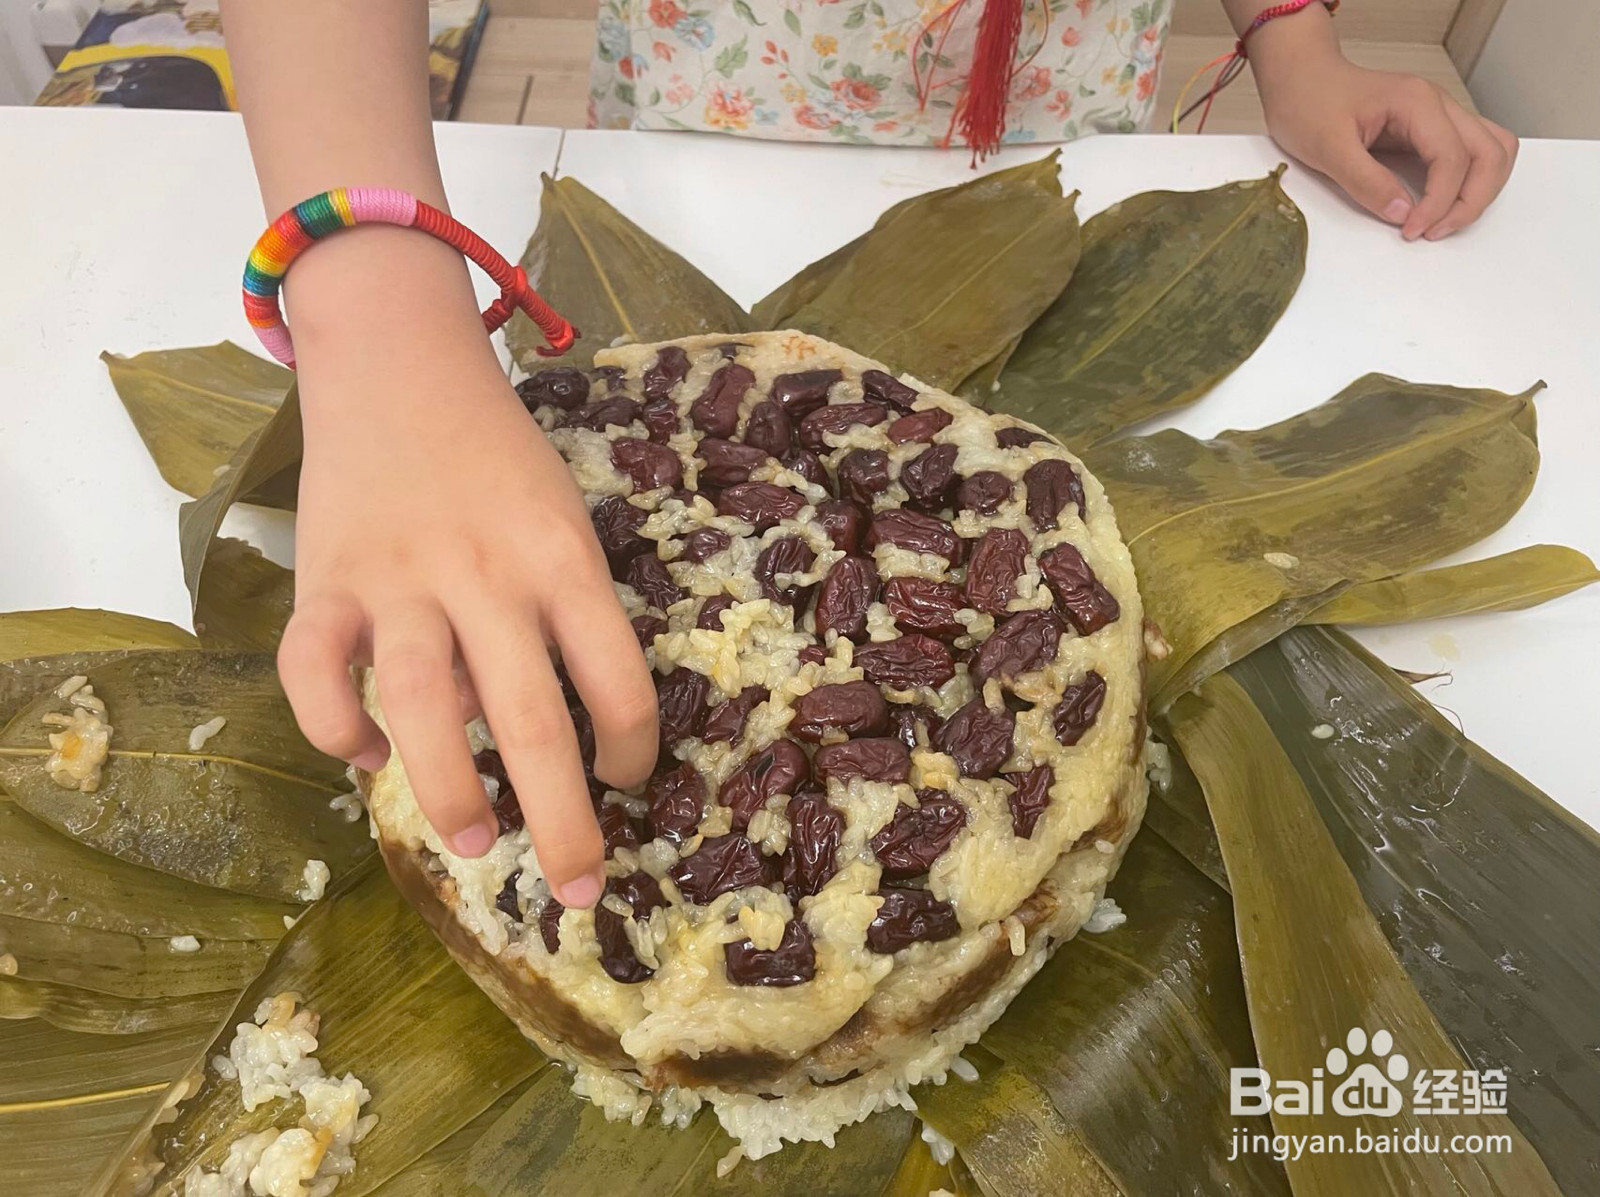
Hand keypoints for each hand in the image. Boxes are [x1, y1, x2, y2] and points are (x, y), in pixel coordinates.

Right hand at [277, 247, 657, 908]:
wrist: (402, 365)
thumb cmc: (499, 458)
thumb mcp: (559, 518)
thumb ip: (554, 617)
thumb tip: (516, 732)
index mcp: (564, 560)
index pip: (621, 679)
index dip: (636, 748)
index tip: (630, 782)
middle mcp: (488, 577)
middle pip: (533, 721)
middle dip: (563, 822)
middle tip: (580, 892)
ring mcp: (401, 580)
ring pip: (422, 707)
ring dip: (448, 791)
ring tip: (472, 844)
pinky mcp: (325, 581)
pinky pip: (315, 670)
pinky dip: (332, 724)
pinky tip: (359, 753)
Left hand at [1253, 43, 1516, 239]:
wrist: (1301, 80)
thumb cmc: (1309, 104)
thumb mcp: (1327, 148)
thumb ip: (1366, 182)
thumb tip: (1402, 214)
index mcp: (1417, 102)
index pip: (1453, 158)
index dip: (1439, 202)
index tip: (1412, 230)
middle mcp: (1439, 104)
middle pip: (1491, 154)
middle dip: (1471, 201)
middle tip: (1433, 233)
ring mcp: (1441, 115)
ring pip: (1493, 151)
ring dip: (1479, 191)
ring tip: (1441, 223)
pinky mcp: (1433, 129)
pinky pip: (1473, 154)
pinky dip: (1470, 181)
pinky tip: (1441, 204)